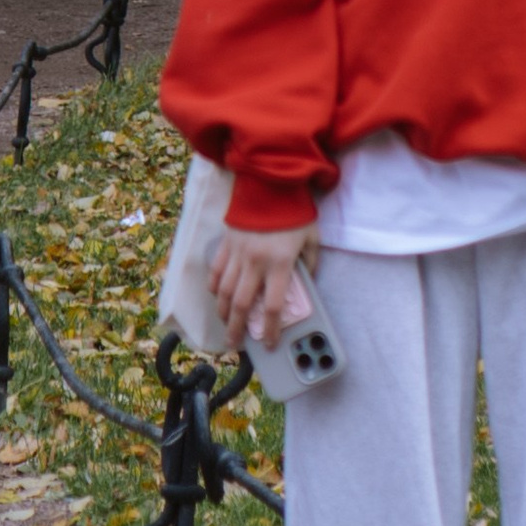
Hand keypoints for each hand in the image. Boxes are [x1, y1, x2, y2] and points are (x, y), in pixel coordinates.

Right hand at [206, 219, 320, 350]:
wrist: (269, 182)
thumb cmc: (294, 211)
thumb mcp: (312, 237)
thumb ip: (311, 262)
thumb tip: (307, 282)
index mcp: (279, 264)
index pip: (272, 306)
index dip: (269, 328)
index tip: (268, 342)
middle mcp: (255, 262)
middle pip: (241, 304)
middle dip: (237, 328)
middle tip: (236, 344)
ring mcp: (237, 253)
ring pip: (224, 291)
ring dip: (223, 312)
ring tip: (225, 325)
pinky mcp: (226, 243)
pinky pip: (215, 270)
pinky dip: (214, 286)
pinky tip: (216, 296)